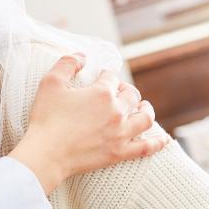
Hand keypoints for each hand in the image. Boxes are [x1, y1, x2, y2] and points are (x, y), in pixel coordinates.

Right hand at [9, 54, 170, 192]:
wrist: (46, 153)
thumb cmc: (46, 118)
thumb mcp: (50, 84)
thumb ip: (66, 64)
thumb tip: (82, 55)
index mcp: (101, 93)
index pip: (111, 77)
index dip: (106, 75)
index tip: (101, 76)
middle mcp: (116, 111)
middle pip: (131, 95)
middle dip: (125, 90)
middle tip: (118, 92)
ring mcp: (121, 133)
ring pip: (145, 118)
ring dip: (147, 110)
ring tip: (144, 107)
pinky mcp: (119, 152)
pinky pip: (147, 147)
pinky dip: (158, 143)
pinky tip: (163, 140)